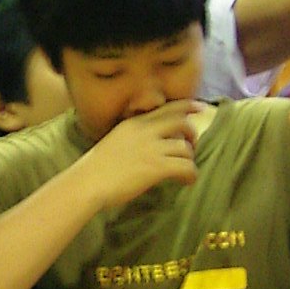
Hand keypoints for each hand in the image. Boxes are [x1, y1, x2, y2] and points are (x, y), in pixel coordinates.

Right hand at [83, 102, 201, 208]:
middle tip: (193, 145)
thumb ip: (135, 137)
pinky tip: (187, 181)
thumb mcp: (116, 140)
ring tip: (185, 170)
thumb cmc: (96, 168)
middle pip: (182, 123)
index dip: (187, 106)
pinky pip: (186, 167)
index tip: (201, 107)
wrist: (88, 182)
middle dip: (193, 133)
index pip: (167, 108)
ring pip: (185, 148)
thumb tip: (152, 144)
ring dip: (190, 159)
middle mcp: (145, 131)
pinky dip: (191, 175)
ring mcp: (152, 148)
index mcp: (135, 123)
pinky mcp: (157, 167)